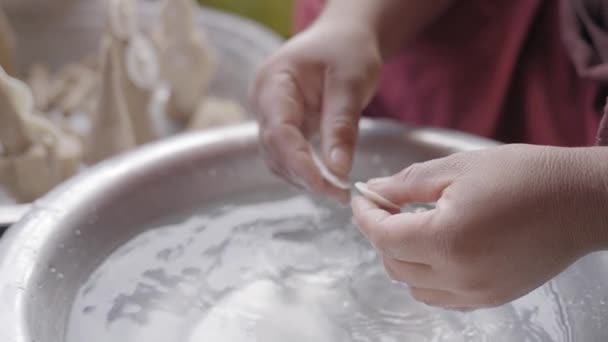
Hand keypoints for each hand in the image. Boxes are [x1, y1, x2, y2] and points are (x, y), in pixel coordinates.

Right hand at [250, 19, 381, 197]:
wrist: (344, 38)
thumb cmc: (347, 50)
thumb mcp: (351, 81)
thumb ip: (341, 124)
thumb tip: (337, 170)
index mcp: (273, 83)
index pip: (278, 130)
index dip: (297, 162)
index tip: (323, 185)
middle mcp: (264, 103)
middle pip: (275, 150)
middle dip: (304, 175)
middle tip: (339, 193)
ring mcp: (271, 117)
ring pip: (279, 159)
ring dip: (306, 178)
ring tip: (338, 190)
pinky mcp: (284, 129)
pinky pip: (290, 156)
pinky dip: (308, 171)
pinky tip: (330, 179)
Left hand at [352, 144, 607, 308]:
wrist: (578, 201)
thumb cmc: (522, 175)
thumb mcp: (457, 168)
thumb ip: (407, 183)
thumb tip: (373, 192)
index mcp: (446, 239)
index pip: (383, 237)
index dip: (365, 216)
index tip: (361, 198)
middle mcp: (458, 275)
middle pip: (393, 265)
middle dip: (381, 235)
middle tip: (386, 207)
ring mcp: (476, 292)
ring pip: (413, 286)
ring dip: (401, 258)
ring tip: (412, 227)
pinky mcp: (491, 298)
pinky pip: (441, 296)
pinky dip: (426, 277)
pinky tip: (435, 250)